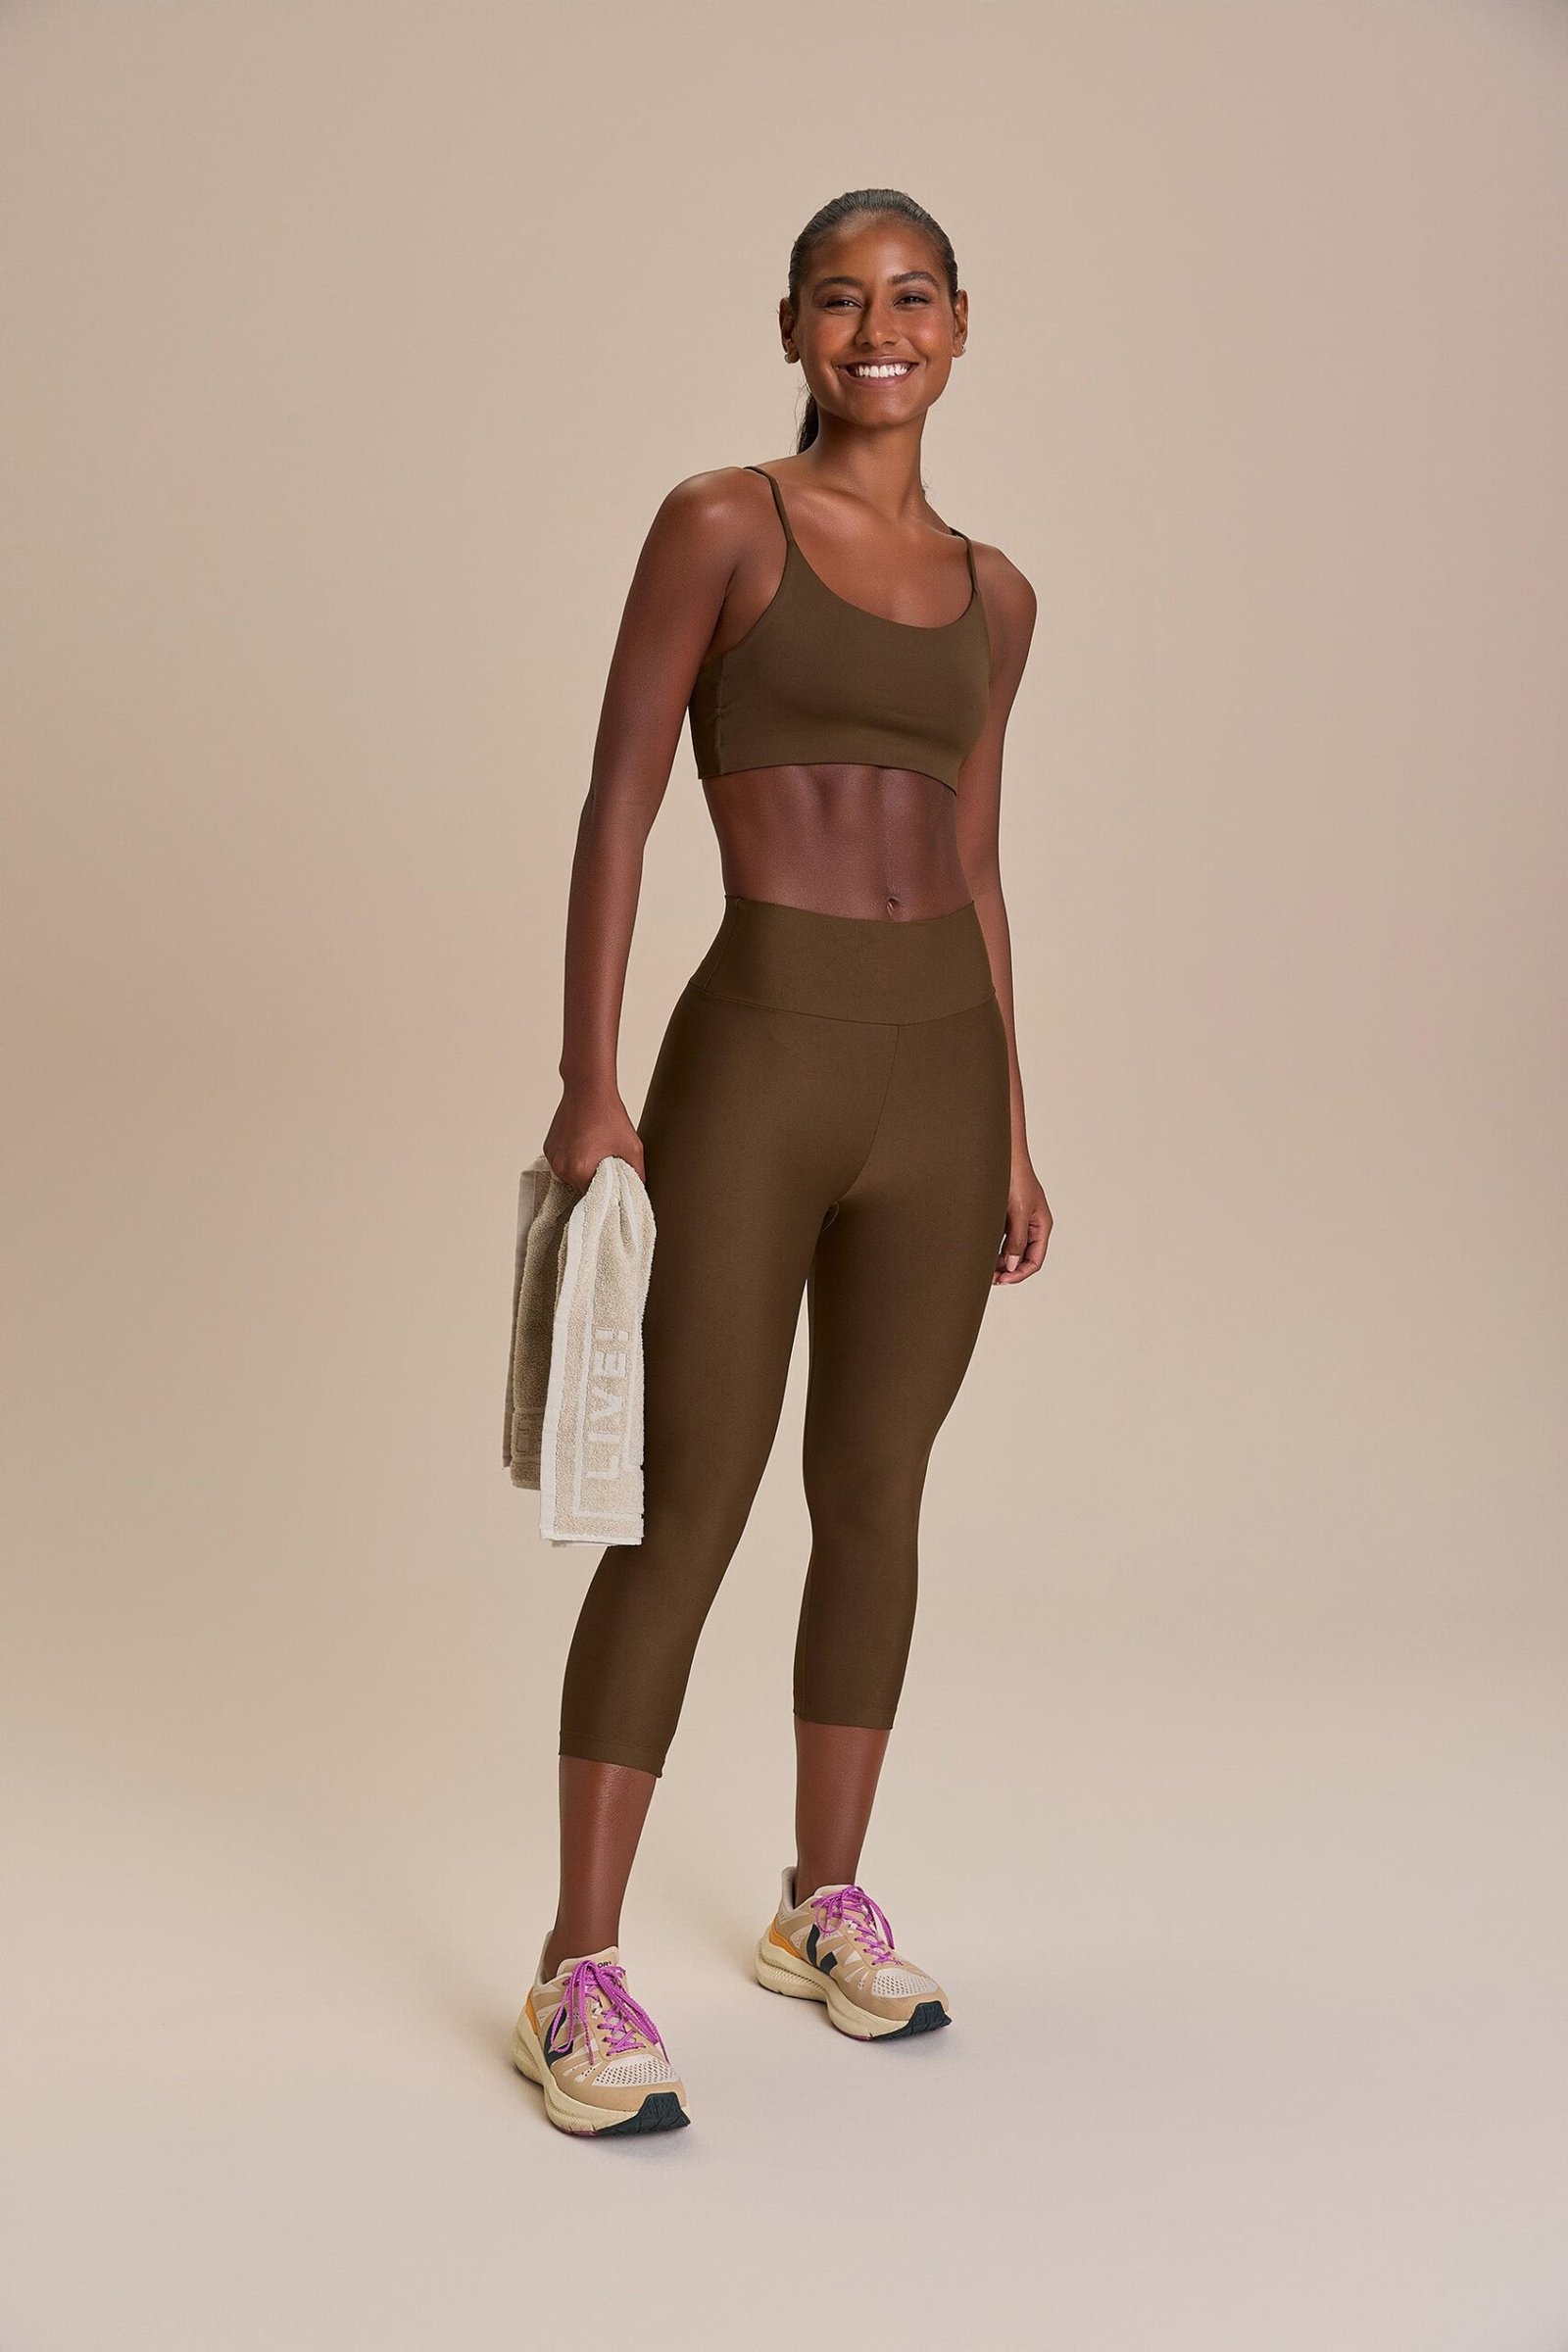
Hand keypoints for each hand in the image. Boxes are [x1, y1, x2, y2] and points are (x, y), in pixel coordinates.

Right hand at [541, 1090, 645, 1191]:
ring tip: (594, 1152)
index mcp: (581, 1171)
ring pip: (570, 1176)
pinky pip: (562, 1163)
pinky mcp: (548, 1149)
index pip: (593, 1198)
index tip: (611, 1190)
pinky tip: (583, 1145)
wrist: (588, 1090)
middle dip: (593, 1181)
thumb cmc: (609, 1115)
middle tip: (605, 1165)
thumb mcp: (632, 1147)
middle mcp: (563, 1168)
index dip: (604, 1195)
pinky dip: (572, 1160)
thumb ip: (637, 1174)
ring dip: (581, 1171)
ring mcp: (553, 1158)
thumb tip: (638, 1188)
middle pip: (580, 1188)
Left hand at [993, 1154, 1050, 1284]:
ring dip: (999, 1262)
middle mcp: (1032, 1226)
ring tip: (983, 1269)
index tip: (1002, 1280)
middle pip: (1023, 1258)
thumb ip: (1017, 1240)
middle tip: (989, 1278)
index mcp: (1041, 1226)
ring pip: (1011, 1250)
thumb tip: (1013, 1265)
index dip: (1020, 1274)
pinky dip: (994, 1249)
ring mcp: (1019, 1221)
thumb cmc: (1016, 1178)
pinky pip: (1002, 1239)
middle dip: (1008, 1271)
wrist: (1003, 1155)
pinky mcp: (1006, 1216)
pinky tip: (982, 1253)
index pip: (1035, 1260)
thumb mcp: (1018, 1212)